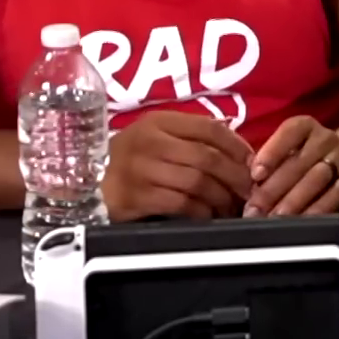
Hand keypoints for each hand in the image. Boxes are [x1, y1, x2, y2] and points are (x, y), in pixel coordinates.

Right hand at [101, 111, 253, 221]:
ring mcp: (140, 170)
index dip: (238, 146)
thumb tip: (241, 153)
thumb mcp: (157, 138)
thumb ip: (193, 139)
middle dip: (235, 177)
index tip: (254, 163)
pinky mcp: (135, 198)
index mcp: (159, 122)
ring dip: (222, 198)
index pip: (210, 128)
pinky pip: (181, 204)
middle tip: (249, 192)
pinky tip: (209, 216)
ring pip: (197, 182)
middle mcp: (149, 142)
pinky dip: (202, 212)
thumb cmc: (132, 160)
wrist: (85, 184)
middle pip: (207, 158)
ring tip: (232, 207)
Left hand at [245, 116, 338, 216]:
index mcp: (305, 127)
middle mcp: (325, 139)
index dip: (272, 152)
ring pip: (317, 179)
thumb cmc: (307, 156)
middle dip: (275, 188)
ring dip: (294, 201)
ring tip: (275, 218)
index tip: (255, 174)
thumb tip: (242, 184)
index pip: (290, 132)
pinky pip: (337, 195)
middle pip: (300, 162)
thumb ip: (269, 162)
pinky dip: (318, 210)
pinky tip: (303, 221)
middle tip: (255, 210)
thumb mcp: (290, 149)